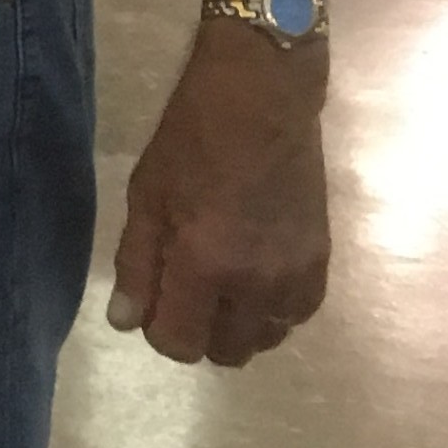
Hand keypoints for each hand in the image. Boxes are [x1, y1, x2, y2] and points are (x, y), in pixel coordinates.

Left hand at [107, 27, 329, 367]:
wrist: (263, 96)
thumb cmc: (193, 136)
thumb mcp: (148, 195)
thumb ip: (137, 264)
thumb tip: (126, 323)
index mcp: (205, 265)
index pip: (180, 343)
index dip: (159, 331)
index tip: (154, 301)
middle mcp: (256, 284)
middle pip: (226, 351)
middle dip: (198, 332)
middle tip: (185, 290)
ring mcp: (295, 276)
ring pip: (264, 338)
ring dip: (238, 325)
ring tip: (221, 283)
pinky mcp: (322, 262)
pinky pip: (296, 316)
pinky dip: (273, 310)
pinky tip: (255, 277)